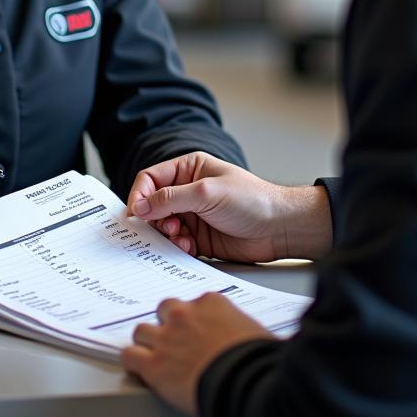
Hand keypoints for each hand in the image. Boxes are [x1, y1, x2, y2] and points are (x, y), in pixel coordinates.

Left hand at [121, 292, 272, 412]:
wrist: (243, 383)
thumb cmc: (256, 361)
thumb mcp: (256, 334)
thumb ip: (242, 330)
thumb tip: (249, 340)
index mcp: (211, 303)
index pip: (194, 303)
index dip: (194, 320)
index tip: (198, 332)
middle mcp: (184, 314)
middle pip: (165, 310)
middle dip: (168, 324)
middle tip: (176, 342)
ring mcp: (166, 338)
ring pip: (142, 331)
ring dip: (148, 342)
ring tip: (154, 356)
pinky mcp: (153, 364)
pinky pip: (129, 356)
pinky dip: (132, 362)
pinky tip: (137, 368)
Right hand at [126, 152, 331, 261]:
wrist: (280, 228)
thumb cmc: (252, 200)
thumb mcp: (206, 193)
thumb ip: (171, 199)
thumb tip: (141, 207)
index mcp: (189, 168)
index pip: (151, 178)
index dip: (140, 195)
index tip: (136, 213)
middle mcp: (189, 190)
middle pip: (154, 204)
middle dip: (155, 218)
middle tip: (166, 228)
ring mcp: (194, 214)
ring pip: (164, 226)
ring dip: (167, 235)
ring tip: (182, 238)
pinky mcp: (200, 237)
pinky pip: (177, 243)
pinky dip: (178, 247)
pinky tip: (190, 247)